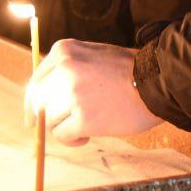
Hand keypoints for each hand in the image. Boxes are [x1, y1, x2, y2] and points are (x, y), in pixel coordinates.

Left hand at [24, 39, 162, 146]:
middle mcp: (64, 69)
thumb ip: (67, 69)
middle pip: (36, 100)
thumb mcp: (92, 55)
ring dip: (63, 127)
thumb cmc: (129, 70)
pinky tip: (88, 135)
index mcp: (64, 51)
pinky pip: (62, 135)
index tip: (33, 115)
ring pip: (49, 120)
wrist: (157, 81)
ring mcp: (72, 94)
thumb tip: (42, 96)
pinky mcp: (83, 118)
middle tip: (44, 128)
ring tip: (85, 126)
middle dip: (38, 117)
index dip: (33, 100)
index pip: (35, 80)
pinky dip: (72, 139)